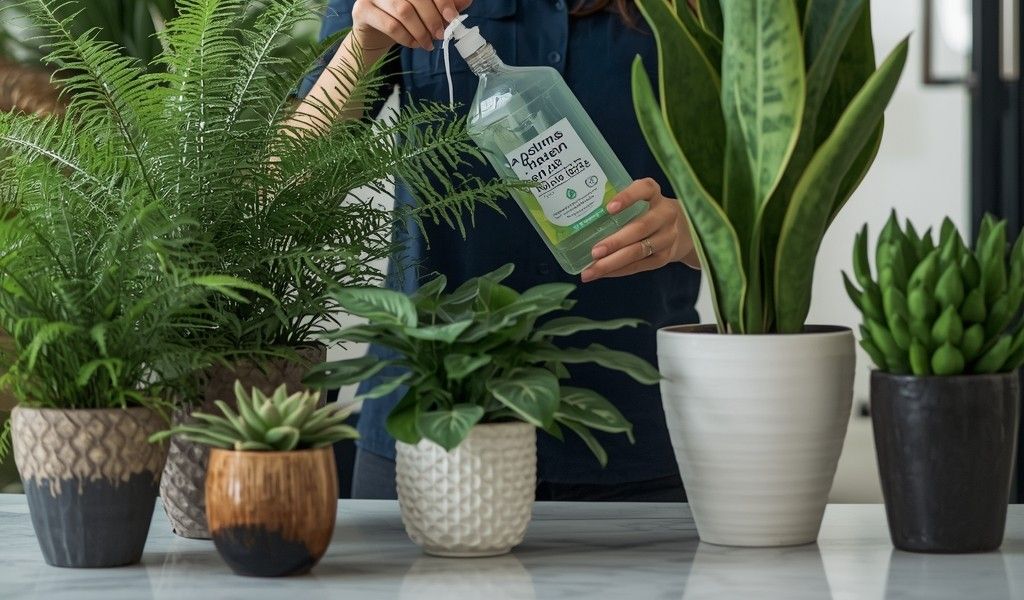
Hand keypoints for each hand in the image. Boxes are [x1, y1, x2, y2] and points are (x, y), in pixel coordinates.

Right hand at [351, 0, 471, 51]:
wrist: (374, 34)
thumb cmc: (403, 19)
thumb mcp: (426, 11)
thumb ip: (445, 5)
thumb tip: (466, 0)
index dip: (442, 1)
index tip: (453, 17)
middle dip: (432, 18)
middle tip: (440, 35)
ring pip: (403, 11)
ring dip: (420, 31)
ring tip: (427, 43)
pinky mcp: (362, 10)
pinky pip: (390, 25)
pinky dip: (406, 38)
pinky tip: (413, 44)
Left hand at [581, 178, 699, 282]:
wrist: (685, 230)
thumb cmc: (649, 211)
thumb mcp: (641, 200)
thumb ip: (621, 204)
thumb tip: (581, 216)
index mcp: (655, 194)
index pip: (644, 189)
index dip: (627, 197)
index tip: (608, 208)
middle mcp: (665, 214)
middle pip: (640, 228)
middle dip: (615, 242)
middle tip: (593, 252)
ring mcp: (667, 237)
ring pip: (639, 251)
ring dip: (613, 262)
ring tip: (591, 271)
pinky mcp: (665, 256)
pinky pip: (640, 266)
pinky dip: (619, 271)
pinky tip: (603, 274)